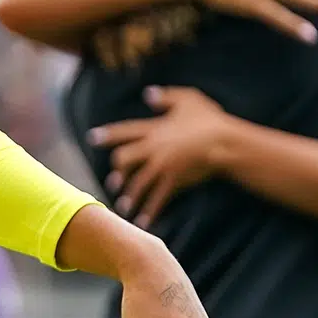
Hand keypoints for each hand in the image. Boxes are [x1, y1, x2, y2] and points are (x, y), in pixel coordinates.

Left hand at [90, 87, 232, 226]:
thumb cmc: (210, 119)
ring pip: (137, 183)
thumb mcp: (188, 99)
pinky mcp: (174, 180)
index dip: (107, 134)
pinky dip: (149, 212)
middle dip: (117, 172)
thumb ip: (166, 97)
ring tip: (123, 208)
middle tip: (113, 183)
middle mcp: (153, 148)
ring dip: (129, 197)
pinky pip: (157, 199)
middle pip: (124, 160)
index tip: (92, 138)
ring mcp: (162, 165)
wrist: (225, 141)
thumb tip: (147, 94)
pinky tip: (143, 223)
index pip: (125, 131)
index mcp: (155, 129)